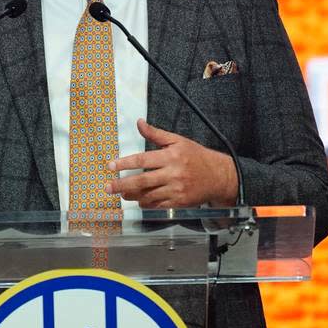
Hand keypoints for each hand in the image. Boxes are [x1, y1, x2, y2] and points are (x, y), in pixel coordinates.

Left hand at [104, 119, 236, 208]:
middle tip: (108, 187)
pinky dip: (146, 204)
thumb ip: (156, 134)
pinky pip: (158, 205)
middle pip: (142, 181)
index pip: (142, 160)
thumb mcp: (178, 140)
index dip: (125, 163)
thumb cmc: (196, 156)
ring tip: (121, 194)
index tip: (111, 166)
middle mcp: (173, 174)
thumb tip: (139, 123)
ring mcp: (176, 190)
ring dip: (132, 196)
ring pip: (148, 195)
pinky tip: (138, 201)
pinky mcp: (179, 203)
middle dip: (122, 185)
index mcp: (171, 156)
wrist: (218, 177)